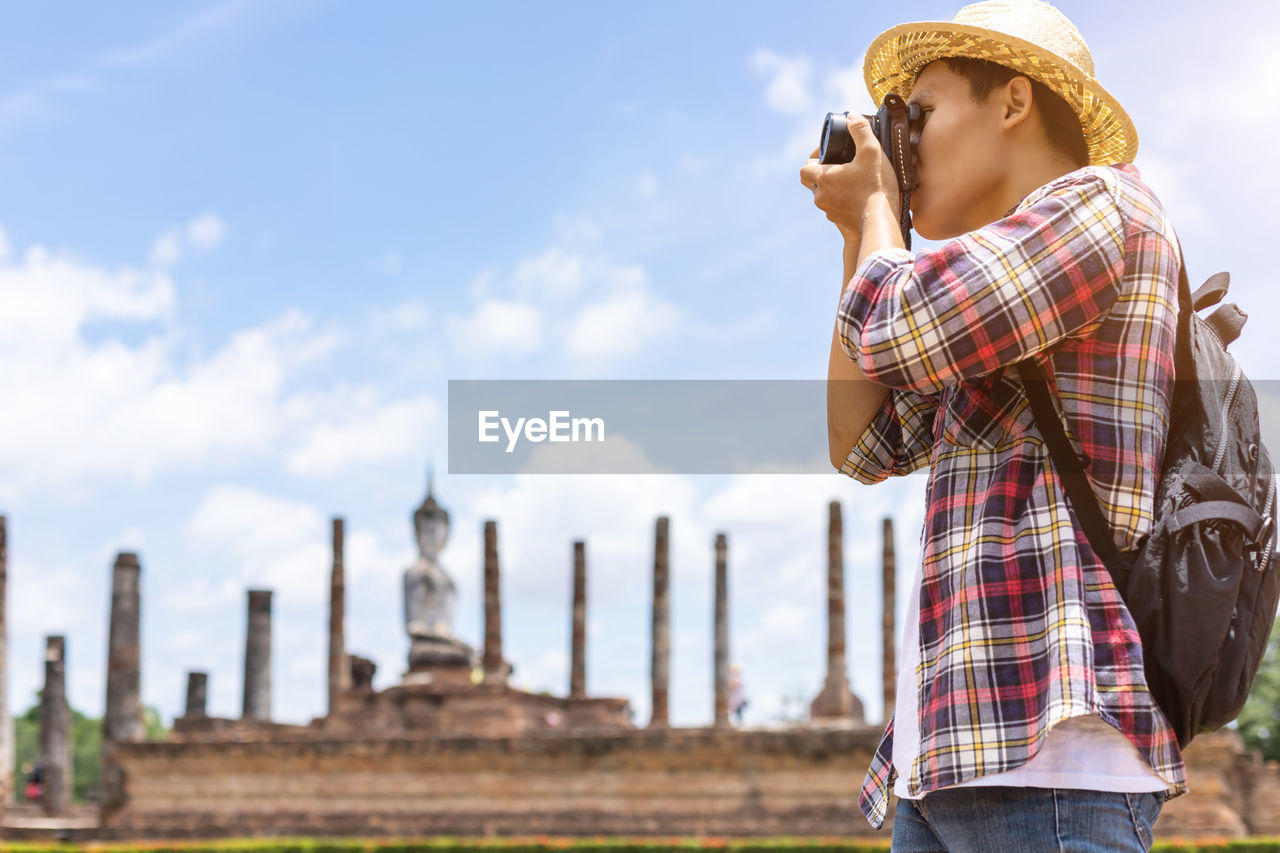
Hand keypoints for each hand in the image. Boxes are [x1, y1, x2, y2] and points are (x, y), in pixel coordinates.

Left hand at [799, 114, 900, 238]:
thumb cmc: (875, 186)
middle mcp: (820, 196)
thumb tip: (852, 117)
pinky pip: (834, 205)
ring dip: (833, 184)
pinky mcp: (839, 220)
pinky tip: (858, 192)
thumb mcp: (871, 151)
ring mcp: (828, 210)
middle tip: (840, 163)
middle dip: (822, 170)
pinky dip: (841, 198)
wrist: (881, 221)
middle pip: (812, 180)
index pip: (804, 167)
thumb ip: (860, 131)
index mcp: (822, 178)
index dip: (814, 158)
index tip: (829, 154)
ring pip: (823, 193)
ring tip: (851, 176)